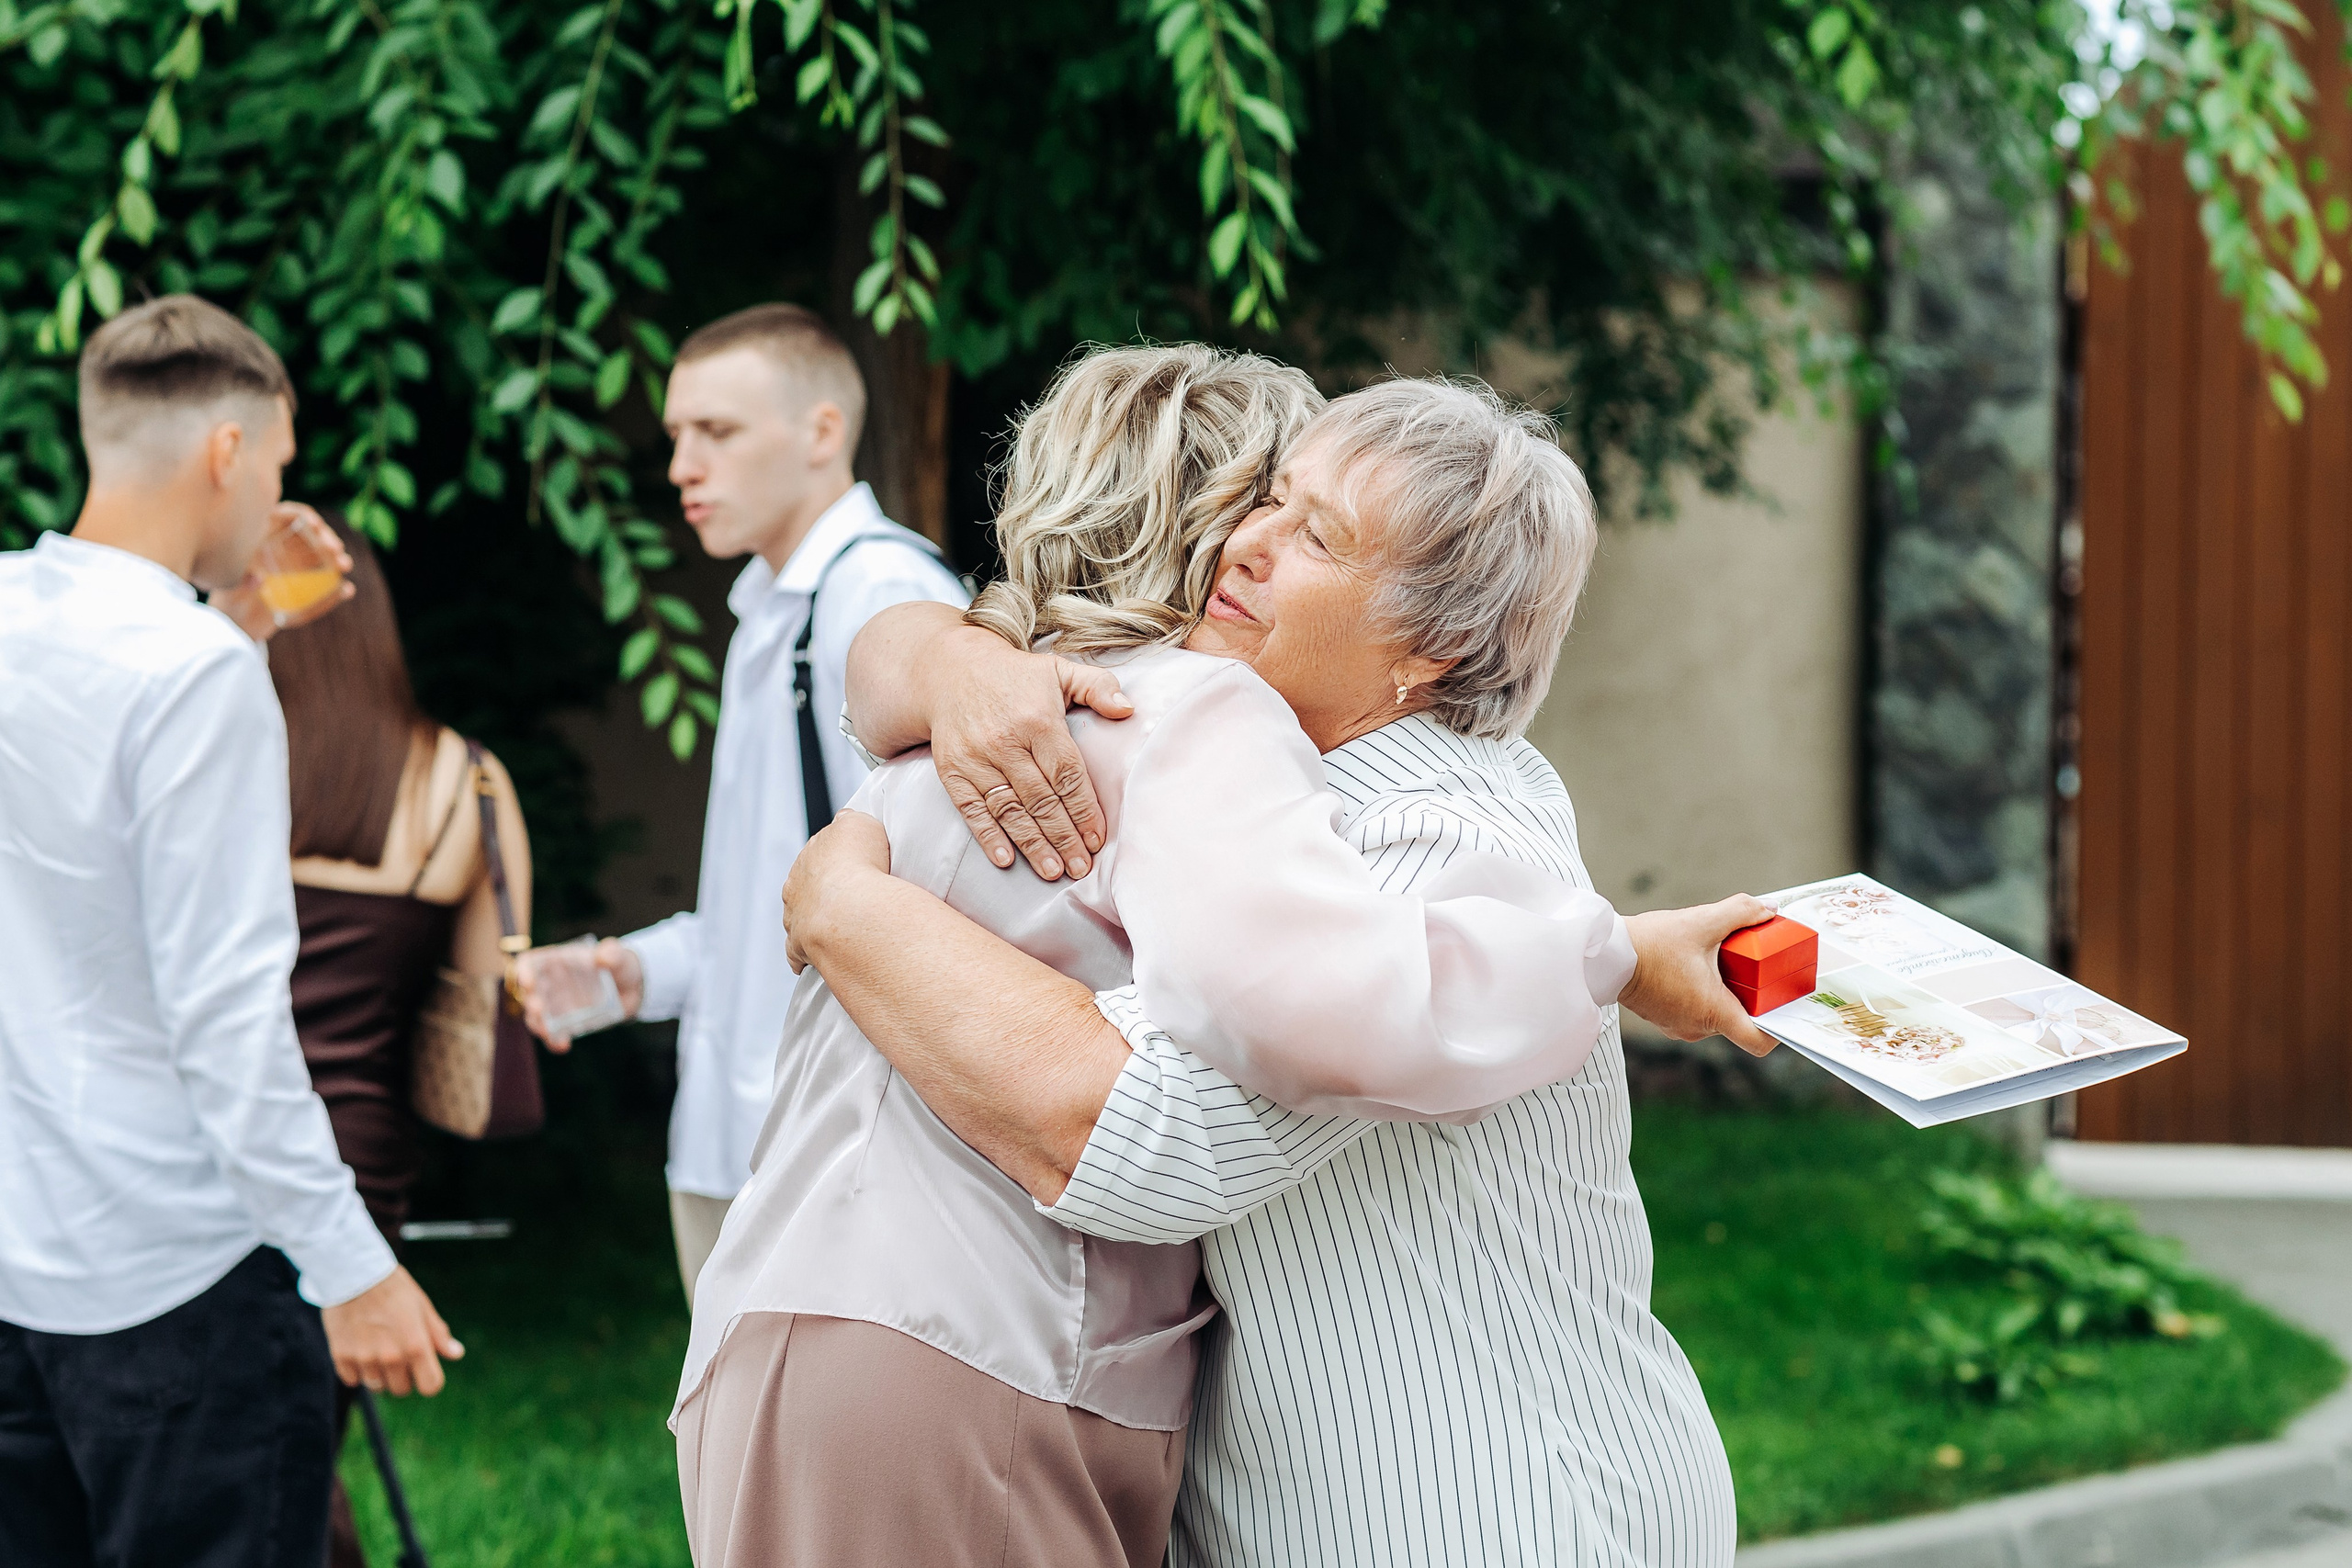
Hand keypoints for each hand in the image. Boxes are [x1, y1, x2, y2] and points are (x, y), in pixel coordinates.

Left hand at [211, 503, 354, 641]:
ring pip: (322, 555)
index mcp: (265, 536)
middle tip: (336, 549)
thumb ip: (240, 582)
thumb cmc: (228, 598)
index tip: (315, 525)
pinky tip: (346, 590)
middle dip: (327, 537)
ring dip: (336, 557)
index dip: (303, 516)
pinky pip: (326, 583)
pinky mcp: (307, 586)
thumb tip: (258, 578)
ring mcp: (298, 566)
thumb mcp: (228, 588)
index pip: (286, 516)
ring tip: (344, 565)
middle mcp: (285, 546)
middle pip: (310, 533)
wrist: (236, 621)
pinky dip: (337, 587)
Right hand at [320, 1266, 463, 1396]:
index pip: (431, 1386)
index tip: (424, 1369)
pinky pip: (352, 1379)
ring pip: (377, 1386)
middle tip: (398, 1353)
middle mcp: (391, 1357)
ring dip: (379, 1374)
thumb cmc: (393, 1288)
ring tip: (377, 1348)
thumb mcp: (422, 1307)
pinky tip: (359, 1348)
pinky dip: (356, 1370)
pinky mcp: (341, 1357)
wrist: (354, 1273)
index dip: (429, 1379)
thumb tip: (456, 1354)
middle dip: (403, 1376)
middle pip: (402, 1390)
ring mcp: (364, 1359)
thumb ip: (438, 1334)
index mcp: (416, 1345)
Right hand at [512, 938, 642, 1050]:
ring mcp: (556, 1005)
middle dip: (530, 1002)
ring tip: (547, 1032)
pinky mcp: (565, 1023)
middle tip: (538, 1009)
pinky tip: (564, 1046)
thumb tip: (602, 956)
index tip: (528, 982)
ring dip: (537, 1025)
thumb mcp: (620, 957)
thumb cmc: (621, 966)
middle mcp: (550, 984)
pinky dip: (554, 1042)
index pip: (529, 964)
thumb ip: (612, 953)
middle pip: (529, 994)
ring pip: (536, 1017)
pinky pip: (553, 1035)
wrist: (633, 990)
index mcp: (556, 961)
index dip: (523, 972)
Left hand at [782, 810, 892, 972]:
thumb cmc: (858, 865)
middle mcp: (796, 885)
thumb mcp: (860, 823)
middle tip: (847, 898)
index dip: (835, 859)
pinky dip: (801, 957)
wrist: (850, 910)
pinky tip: (808, 961)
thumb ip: (850, 820)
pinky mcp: (799, 946)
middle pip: (804, 885)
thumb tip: (846, 820)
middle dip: (820, 890)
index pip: (818, 854)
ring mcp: (795, 916)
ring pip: (797, 916)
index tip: (850, 866)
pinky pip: (796, 953)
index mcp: (810, 855)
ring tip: (833, 928)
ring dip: (811, 920)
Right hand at [924, 625, 1130, 880]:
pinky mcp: (951, 770)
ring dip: (1032, 844)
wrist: (949, 671)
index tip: (1098, 839)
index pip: (1066, 774)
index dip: (1083, 809)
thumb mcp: (1059, 670)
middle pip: (1040, 798)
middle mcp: (1005, 741)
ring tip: (1052, 871)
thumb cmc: (1015, 676)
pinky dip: (987, 836)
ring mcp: (976, 758)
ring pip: (1009, 809)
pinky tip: (1005, 860)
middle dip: (1063, 836)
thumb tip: (1128, 709)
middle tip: (1081, 867)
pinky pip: (971, 808)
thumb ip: (1097, 686)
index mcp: (1037, 719)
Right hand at [1619, 895, 1779, 1056]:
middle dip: (1747, 993)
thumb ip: (1741, 912)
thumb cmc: (1650, 944)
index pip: (1759, 1040)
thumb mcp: (1701, 921)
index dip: (1778, 1028)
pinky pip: (1693, 1011)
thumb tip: (1769, 907)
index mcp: (1714, 1011)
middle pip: (1738, 1019)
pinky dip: (1699, 993)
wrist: (1604, 956)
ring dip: (1720, 991)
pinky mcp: (1662, 1020)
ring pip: (1714, 1013)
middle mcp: (1697, 1027)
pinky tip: (1689, 967)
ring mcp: (1678, 1026)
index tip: (1782, 1006)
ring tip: (1714, 960)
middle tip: (1748, 965)